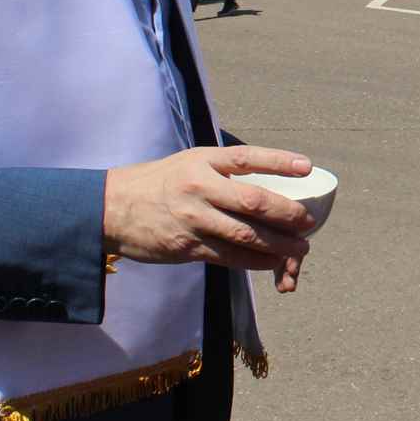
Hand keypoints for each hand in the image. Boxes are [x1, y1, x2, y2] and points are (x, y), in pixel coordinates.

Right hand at [103, 145, 315, 291]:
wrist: (111, 209)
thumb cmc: (158, 183)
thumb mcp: (189, 163)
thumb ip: (223, 171)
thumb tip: (268, 182)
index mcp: (202, 161)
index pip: (247, 158)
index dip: (279, 161)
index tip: (307, 167)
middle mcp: (199, 188)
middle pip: (254, 200)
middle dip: (288, 214)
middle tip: (309, 222)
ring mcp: (193, 219)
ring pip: (246, 235)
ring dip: (279, 244)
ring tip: (300, 248)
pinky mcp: (187, 247)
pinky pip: (229, 257)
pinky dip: (256, 261)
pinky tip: (272, 262)